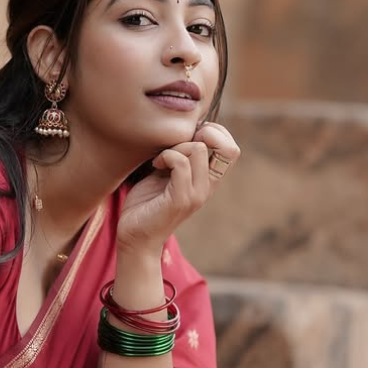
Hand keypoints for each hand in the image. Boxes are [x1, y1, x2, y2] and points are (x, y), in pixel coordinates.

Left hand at [116, 123, 240, 255]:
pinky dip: (165, 157)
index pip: (232, 149)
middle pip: (227, 147)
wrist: (135, 236)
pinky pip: (180, 162)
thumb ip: (180, 156)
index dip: (215, 132)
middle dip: (201, 134)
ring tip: (161, 159)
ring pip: (198, 149)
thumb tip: (184, 130)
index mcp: (208, 180)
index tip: (189, 137)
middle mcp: (208, 187)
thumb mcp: (167, 173)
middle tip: (177, 144)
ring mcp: (197, 194)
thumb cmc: (147, 203)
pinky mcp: (181, 199)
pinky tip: (155, 166)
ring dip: (175, 146)